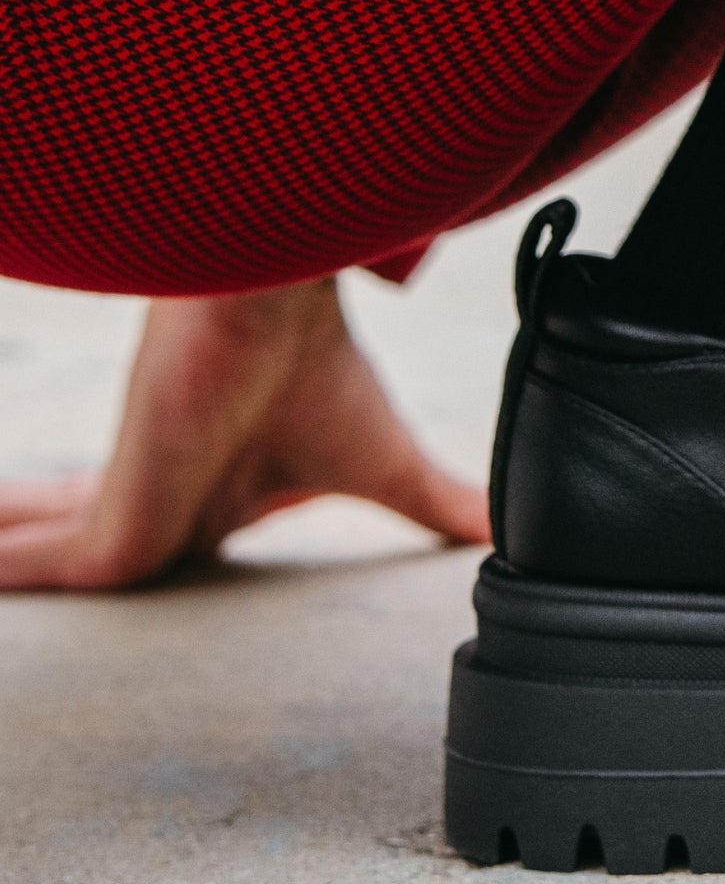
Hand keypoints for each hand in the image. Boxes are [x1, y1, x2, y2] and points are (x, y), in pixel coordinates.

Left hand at [0, 277, 488, 588]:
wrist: (273, 314)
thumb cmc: (325, 376)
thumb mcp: (387, 465)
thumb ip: (442, 504)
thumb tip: (516, 525)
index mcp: (220, 496)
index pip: (173, 537)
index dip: (157, 548)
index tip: (130, 553)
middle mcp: (168, 502)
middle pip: (93, 544)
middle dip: (51, 545)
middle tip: (19, 558)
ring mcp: (133, 514)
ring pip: (54, 555)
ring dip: (18, 550)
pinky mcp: (113, 532)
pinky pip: (46, 569)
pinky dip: (11, 567)